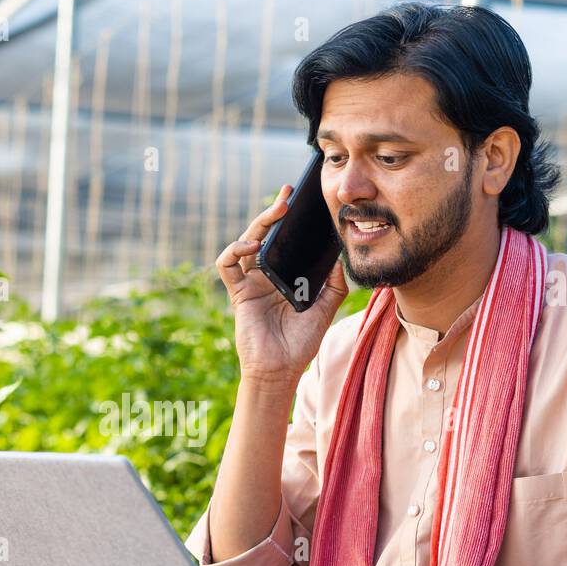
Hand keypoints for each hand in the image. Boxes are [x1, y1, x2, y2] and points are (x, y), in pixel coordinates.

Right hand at [215, 185, 348, 385]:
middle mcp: (265, 275)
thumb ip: (334, 283)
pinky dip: (236, 249)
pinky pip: (227, 265)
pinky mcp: (238, 292)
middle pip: (264, 235)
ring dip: (258, 224)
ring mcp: (250, 282)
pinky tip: (253, 245)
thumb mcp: (326, 308)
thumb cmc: (300, 342)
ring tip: (276, 212)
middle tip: (287, 196)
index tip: (302, 202)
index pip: (284, 241)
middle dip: (273, 212)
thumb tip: (339, 257)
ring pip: (245, 242)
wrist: (282, 369)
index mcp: (284, 275)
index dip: (289, 221)